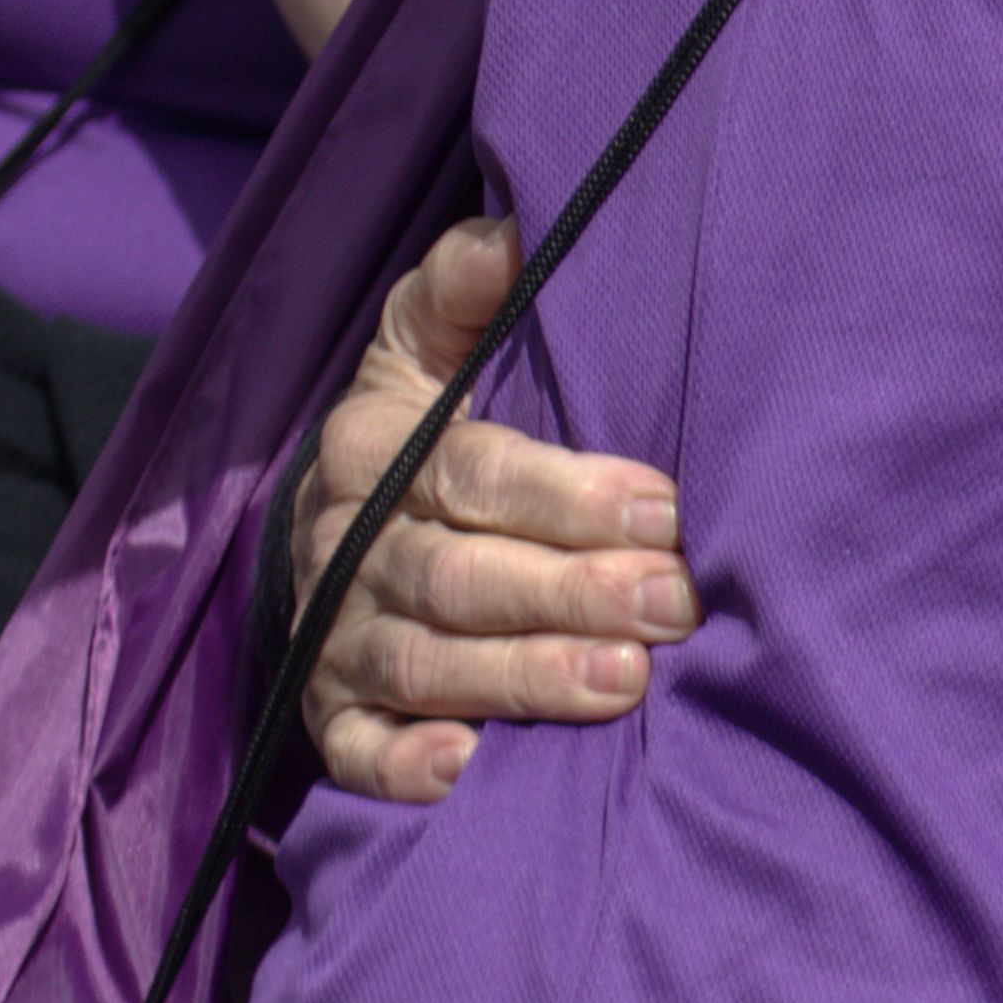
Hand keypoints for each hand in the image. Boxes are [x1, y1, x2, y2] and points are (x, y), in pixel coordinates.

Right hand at [292, 215, 701, 806]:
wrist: (339, 505)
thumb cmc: (429, 407)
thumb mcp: (432, 330)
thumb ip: (469, 283)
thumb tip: (518, 231)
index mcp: (372, 443)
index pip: (471, 470)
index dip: (567, 494)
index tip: (665, 509)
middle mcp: (344, 542)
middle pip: (458, 576)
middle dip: (571, 594)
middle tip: (674, 607)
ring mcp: (332, 635)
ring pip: (423, 664)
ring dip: (523, 678)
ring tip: (624, 685)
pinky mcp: (327, 711)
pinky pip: (354, 750)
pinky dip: (404, 766)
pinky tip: (470, 771)